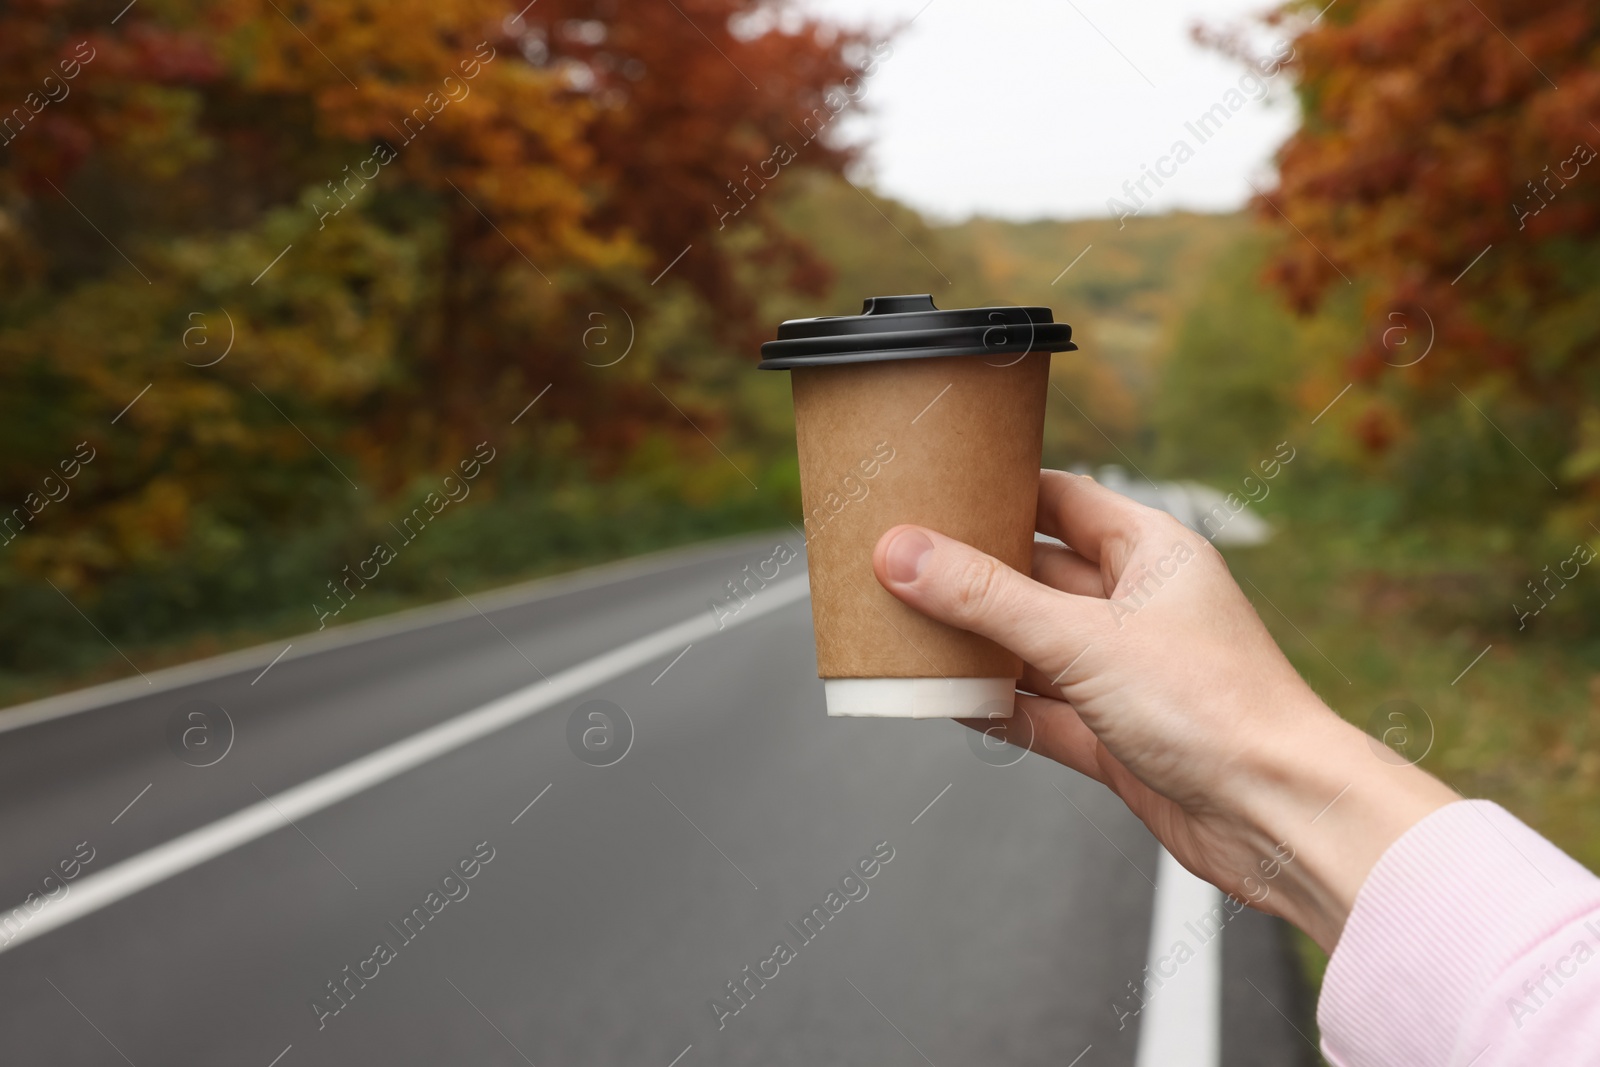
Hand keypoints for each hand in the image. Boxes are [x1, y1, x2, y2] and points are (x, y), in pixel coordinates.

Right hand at [871, 469, 1455, 950]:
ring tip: (905, 631)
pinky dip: (995, 708)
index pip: (1062, 499)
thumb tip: (906, 554)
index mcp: (1151, 553)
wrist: (1278, 817)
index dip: (1000, 490)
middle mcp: (1139, 607)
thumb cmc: (1221, 710)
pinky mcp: (1115, 735)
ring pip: (1031, 646)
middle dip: (972, 574)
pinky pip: (1038, 711)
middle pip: (1035, 575)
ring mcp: (1126, 673)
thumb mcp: (1084, 639)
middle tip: (900, 563)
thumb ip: (987, 598)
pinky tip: (948, 700)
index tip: (937, 486)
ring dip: (977, 646)